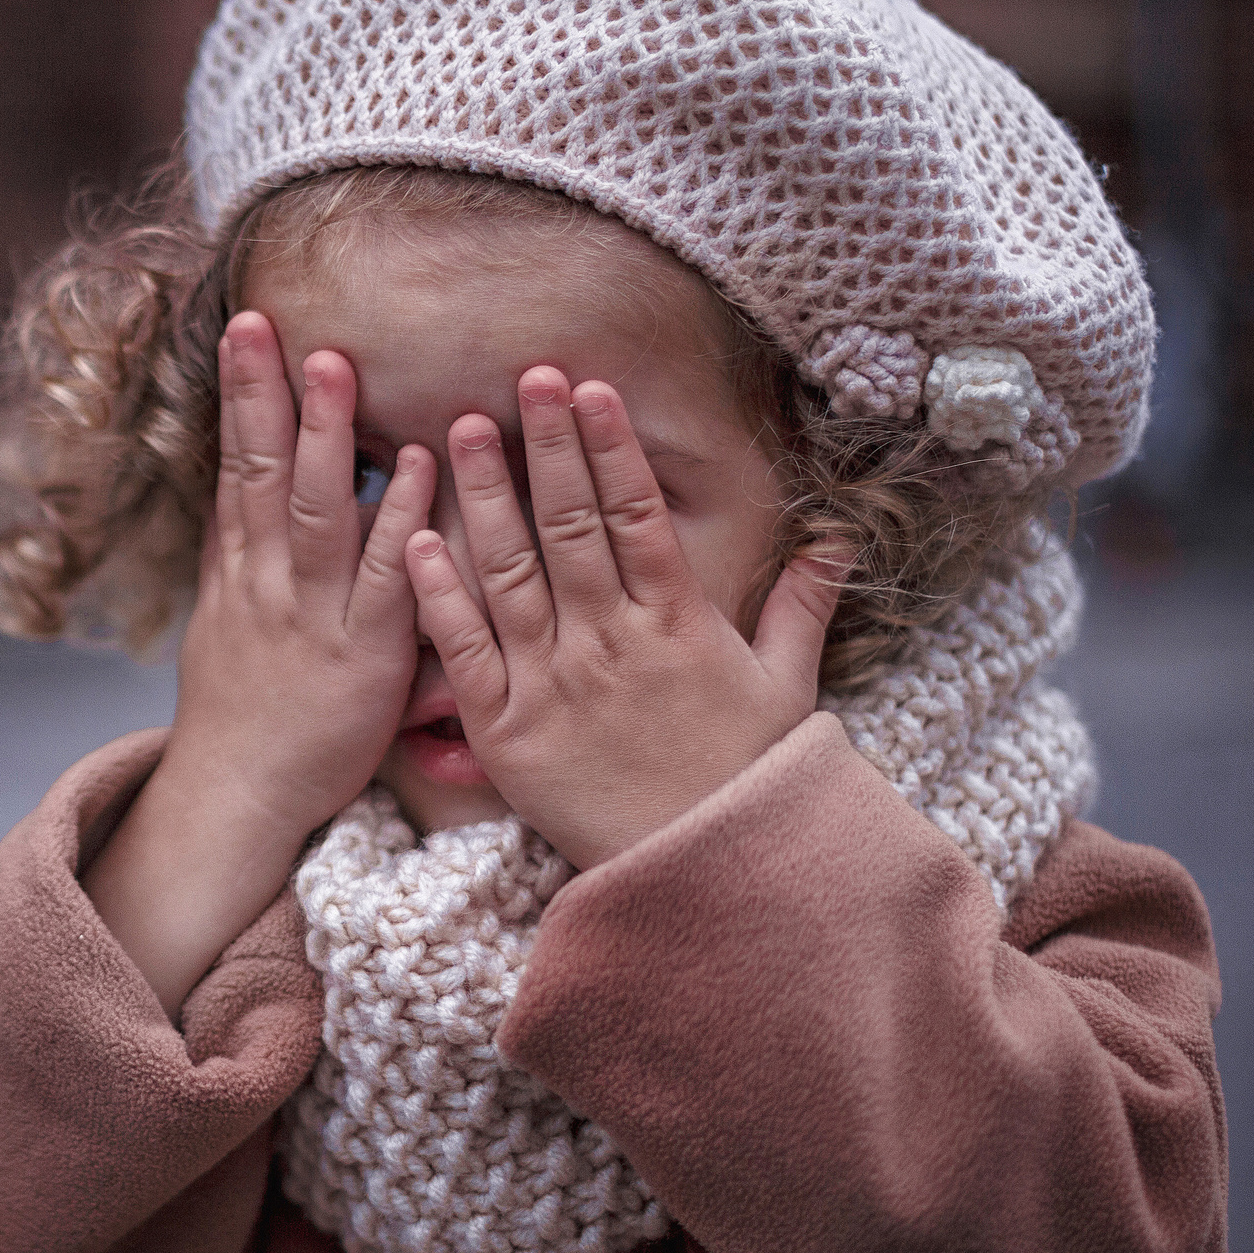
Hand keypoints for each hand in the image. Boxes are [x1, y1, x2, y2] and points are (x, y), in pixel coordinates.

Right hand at [82, 311, 434, 1016]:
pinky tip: (417, 465)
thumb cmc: (245, 711)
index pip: (236, 465)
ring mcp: (315, 618)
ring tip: (335, 367)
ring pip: (316, 514)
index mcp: (239, 571)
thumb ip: (242, 555)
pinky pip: (388, 578)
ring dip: (326, 438)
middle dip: (267, 396)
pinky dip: (401, 518)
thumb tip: (243, 491)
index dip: (242, 396)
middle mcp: (268, 584)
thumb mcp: (226, 624)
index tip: (247, 327)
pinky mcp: (366, 656)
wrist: (242, 796)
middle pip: (263, 474)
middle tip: (273, 326)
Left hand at [404, 367, 843, 871]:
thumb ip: (801, 607)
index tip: (590, 388)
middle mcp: (611, 643)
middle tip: (520, 375)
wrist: (700, 876)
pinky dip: (438, 595)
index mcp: (678, 623)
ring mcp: (553, 685)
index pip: (638, 514)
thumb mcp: (788, 689)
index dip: (611, 447)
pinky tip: (415, 537)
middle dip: (544, 445)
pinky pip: (463, 652)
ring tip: (456, 428)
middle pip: (570, 525)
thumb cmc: (744, 780)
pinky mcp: (505, 733)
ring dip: (482, 496)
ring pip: (509, 572)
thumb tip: (838, 541)